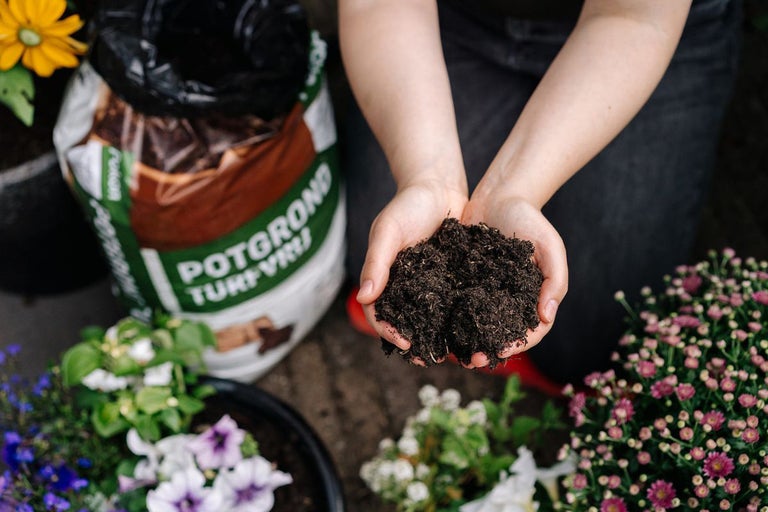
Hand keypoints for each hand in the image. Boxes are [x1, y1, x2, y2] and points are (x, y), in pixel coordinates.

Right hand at [356, 179, 467, 361]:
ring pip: (430, 317)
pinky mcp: (451, 278)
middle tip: (430, 359)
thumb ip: (376, 263)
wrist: (439, 186)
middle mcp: (405, 285)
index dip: (389, 331)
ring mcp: (428, 283)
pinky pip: (452, 302)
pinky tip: (471, 329)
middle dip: (415, 343)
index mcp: (385, 278)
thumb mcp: (388, 231)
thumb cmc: (408, 205)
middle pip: (405, 321)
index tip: (405, 344)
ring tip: (452, 353)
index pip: (380, 312)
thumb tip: (363, 297)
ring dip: (437, 336)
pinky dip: (458, 318)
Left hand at [460, 194, 567, 367]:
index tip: (500, 352)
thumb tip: (547, 316)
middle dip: (487, 351)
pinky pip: (456, 306)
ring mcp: (485, 293)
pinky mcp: (464, 282)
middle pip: (500, 335)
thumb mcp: (550, 246)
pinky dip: (449, 320)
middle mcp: (509, 300)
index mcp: (533, 297)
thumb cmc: (529, 220)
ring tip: (452, 354)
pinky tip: (436, 329)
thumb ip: (556, 280)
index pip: (530, 331)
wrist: (498, 196)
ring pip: (476, 326)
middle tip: (471, 360)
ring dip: (466, 342)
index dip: (516, 345)